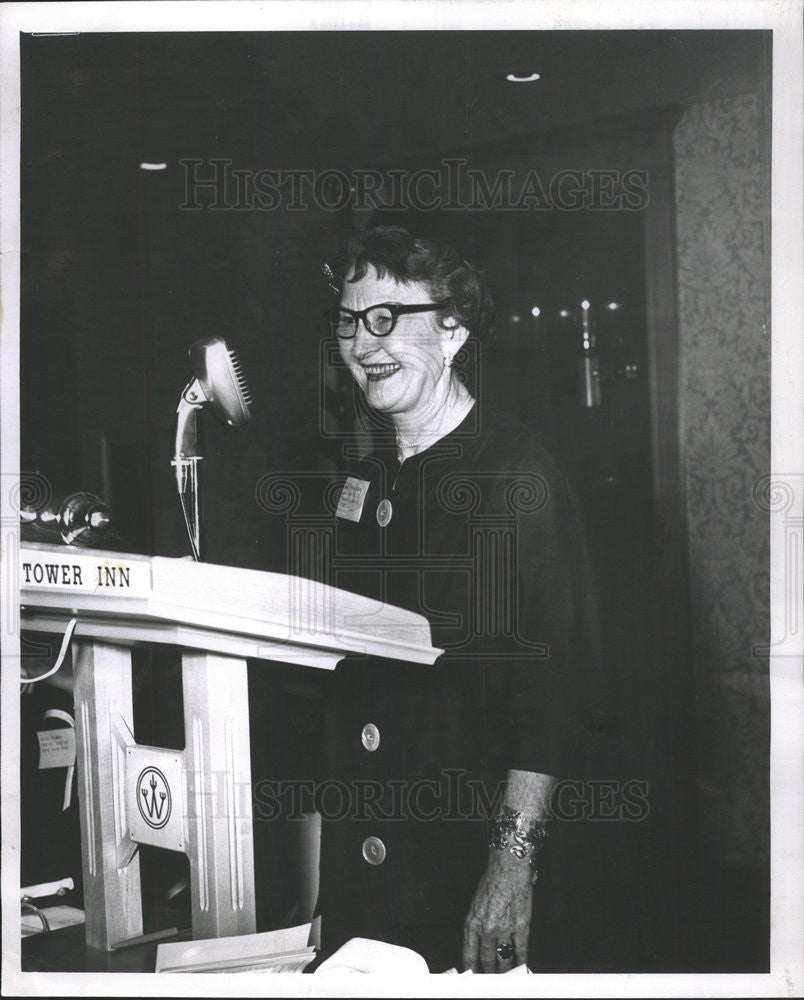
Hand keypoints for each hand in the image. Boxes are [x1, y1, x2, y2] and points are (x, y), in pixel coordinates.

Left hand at [462, 848, 532, 972]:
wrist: (509, 868)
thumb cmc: (492, 881)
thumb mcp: (476, 904)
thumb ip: (476, 925)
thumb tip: (478, 944)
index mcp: (472, 922)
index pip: (469, 955)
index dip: (472, 970)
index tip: (474, 976)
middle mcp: (486, 929)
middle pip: (486, 961)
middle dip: (489, 973)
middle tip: (491, 979)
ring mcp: (504, 930)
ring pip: (503, 960)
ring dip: (505, 970)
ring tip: (506, 976)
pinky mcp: (521, 927)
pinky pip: (521, 951)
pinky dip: (521, 961)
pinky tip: (522, 966)